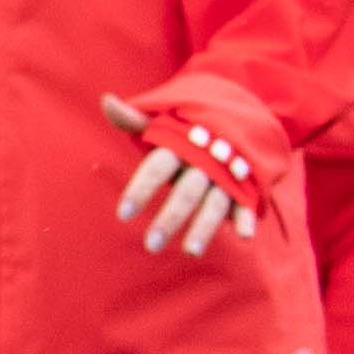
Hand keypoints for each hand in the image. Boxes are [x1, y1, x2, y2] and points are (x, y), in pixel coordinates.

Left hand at [101, 93, 261, 259]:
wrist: (237, 116)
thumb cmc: (185, 130)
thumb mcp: (162, 122)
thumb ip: (134, 120)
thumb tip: (107, 101)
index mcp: (179, 145)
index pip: (157, 167)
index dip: (140, 188)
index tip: (123, 215)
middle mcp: (202, 160)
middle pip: (186, 191)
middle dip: (170, 218)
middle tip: (151, 246)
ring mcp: (225, 173)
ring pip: (214, 202)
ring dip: (204, 226)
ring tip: (190, 252)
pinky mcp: (244, 184)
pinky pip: (246, 202)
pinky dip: (246, 217)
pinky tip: (244, 236)